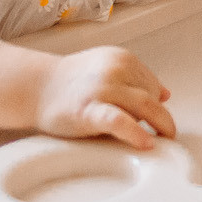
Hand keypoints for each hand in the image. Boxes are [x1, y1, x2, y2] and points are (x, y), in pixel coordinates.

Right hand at [35, 47, 175, 148]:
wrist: (34, 87)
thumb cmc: (71, 84)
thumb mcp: (108, 71)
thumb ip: (135, 81)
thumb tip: (166, 94)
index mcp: (122, 59)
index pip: (151, 84)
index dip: (155, 104)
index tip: (156, 119)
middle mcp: (115, 70)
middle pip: (151, 96)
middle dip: (160, 118)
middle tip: (166, 135)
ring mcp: (102, 89)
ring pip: (143, 107)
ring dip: (157, 126)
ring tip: (159, 140)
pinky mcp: (89, 110)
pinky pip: (119, 121)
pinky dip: (136, 132)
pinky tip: (145, 143)